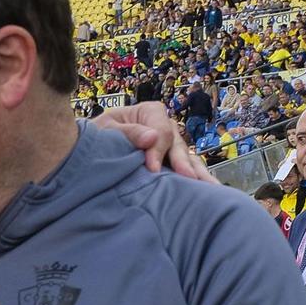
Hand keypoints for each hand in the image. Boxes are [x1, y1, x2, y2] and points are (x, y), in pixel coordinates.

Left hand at [90, 104, 218, 181]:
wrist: (92, 147)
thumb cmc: (99, 134)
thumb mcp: (106, 129)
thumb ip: (128, 132)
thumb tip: (152, 137)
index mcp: (151, 112)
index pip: (161, 131)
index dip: (158, 150)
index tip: (152, 169)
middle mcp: (166, 127)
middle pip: (178, 145)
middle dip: (184, 164)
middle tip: (189, 179)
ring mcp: (171, 145)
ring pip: (188, 159)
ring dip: (199, 174)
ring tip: (212, 189)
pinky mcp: (171, 162)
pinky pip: (186, 170)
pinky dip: (196, 180)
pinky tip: (208, 192)